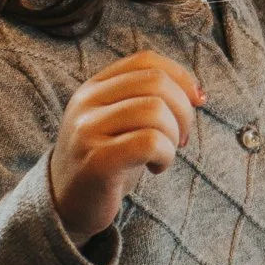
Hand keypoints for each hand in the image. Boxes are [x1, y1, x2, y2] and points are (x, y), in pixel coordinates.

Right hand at [48, 50, 203, 243]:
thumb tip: (197, 93)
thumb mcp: (122, 121)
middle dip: (183, 110)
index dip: (181, 76)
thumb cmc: (107, 161)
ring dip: (174, 136)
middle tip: (181, 138)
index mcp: (94, 86)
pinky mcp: (96, 161)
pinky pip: (149, 142)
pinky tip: (156, 167)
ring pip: (155, 111)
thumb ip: (149, 98)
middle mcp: (86, 102)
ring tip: (164, 154)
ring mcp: (87, 130)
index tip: (198, 101)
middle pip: (156, 82)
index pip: (145, 60)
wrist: (67, 205)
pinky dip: (166, 155)